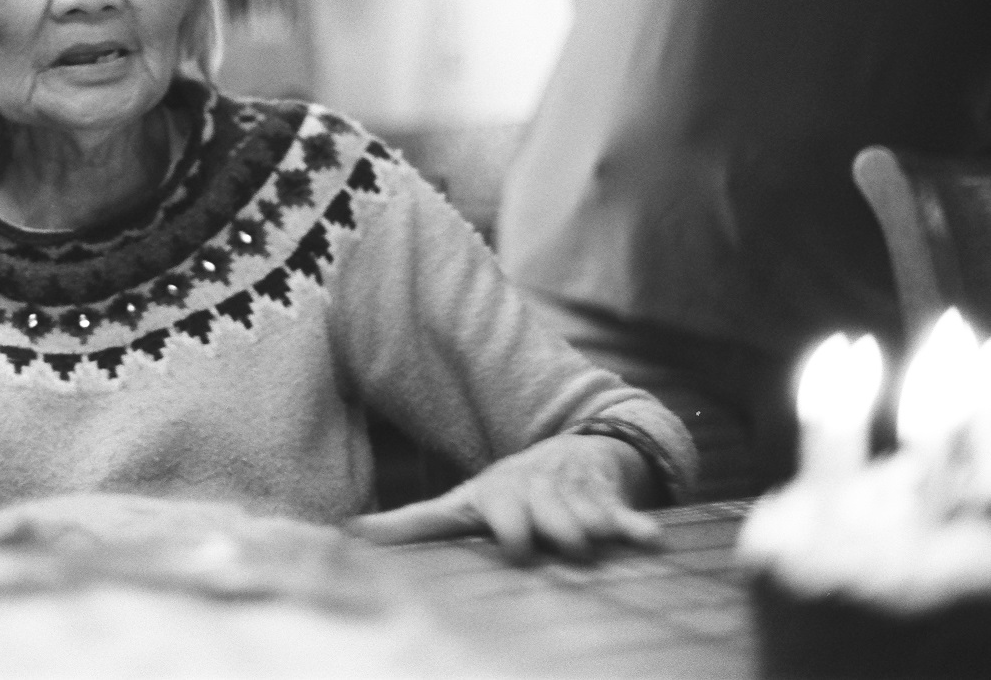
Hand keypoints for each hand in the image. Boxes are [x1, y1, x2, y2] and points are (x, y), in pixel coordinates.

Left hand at [344, 434, 661, 562]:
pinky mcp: (607, 502)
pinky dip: (635, 527)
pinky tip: (649, 540)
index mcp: (495, 496)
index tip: (503, 542)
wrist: (575, 452)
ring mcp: (570, 498)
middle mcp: (532, 494)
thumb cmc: (507, 493)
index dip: (495, 525)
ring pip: (579, 519)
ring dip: (585, 531)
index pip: (488, 509)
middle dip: (540, 528)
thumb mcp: (461, 502)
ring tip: (590, 543)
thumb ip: (410, 523)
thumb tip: (347, 533)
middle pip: (537, 516)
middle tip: (540, 543)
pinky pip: (622, 517)